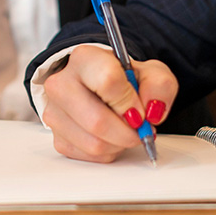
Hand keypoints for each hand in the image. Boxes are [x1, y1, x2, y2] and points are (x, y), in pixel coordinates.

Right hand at [41, 45, 177, 162]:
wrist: (103, 86)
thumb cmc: (124, 78)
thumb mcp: (151, 73)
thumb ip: (160, 86)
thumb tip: (152, 111)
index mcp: (84, 59)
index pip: (107, 81)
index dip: (130, 102)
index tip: (140, 110)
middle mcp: (62, 83)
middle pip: (97, 120)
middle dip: (127, 132)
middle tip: (140, 128)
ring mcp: (55, 112)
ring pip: (94, 143)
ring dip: (119, 143)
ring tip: (125, 130)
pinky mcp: (57, 137)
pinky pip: (89, 156)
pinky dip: (108, 151)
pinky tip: (111, 136)